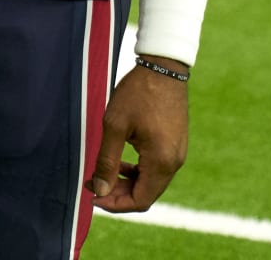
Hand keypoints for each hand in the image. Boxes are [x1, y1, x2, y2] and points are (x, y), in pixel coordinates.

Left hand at [88, 60, 189, 212]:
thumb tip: (101, 191)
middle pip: (146, 194)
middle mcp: (174, 162)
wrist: (164, 66)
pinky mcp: (175, 144)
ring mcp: (177, 154)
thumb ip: (107, 161)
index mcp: (161, 161)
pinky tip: (121, 161)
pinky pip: (156, 168)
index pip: (140, 201)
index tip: (93, 196)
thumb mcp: (115, 126)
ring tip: (103, 174)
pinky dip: (138, 171)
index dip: (115, 204)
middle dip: (118, 194)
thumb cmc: (138, 93)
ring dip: (127, 183)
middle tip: (93, 184)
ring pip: (151, 182)